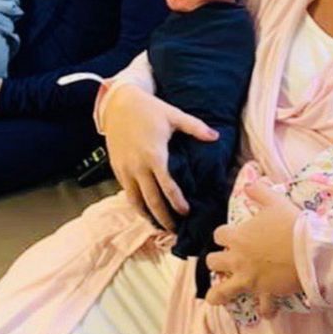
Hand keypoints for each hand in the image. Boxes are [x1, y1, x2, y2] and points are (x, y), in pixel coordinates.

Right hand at [102, 85, 218, 231]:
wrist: (118, 104)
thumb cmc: (148, 109)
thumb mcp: (174, 115)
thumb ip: (195, 127)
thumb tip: (215, 136)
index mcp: (154, 155)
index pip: (167, 187)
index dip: (177, 203)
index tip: (186, 212)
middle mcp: (138, 166)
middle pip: (151, 200)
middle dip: (163, 218)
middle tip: (174, 230)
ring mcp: (125, 169)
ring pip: (135, 201)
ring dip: (147, 215)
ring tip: (158, 226)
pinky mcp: (116, 169)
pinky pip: (126, 192)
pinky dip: (136, 204)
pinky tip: (144, 209)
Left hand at [205, 179, 301, 313]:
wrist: (310, 249)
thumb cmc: (290, 223)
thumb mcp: (274, 200)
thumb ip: (258, 191)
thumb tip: (248, 183)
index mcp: (238, 237)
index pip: (219, 235)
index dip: (223, 235)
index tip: (230, 235)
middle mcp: (238, 260)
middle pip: (213, 263)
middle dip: (216, 262)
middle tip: (224, 262)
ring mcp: (250, 279)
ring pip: (223, 291)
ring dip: (219, 294)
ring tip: (216, 297)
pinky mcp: (266, 293)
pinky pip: (262, 307)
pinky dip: (266, 310)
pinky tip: (268, 311)